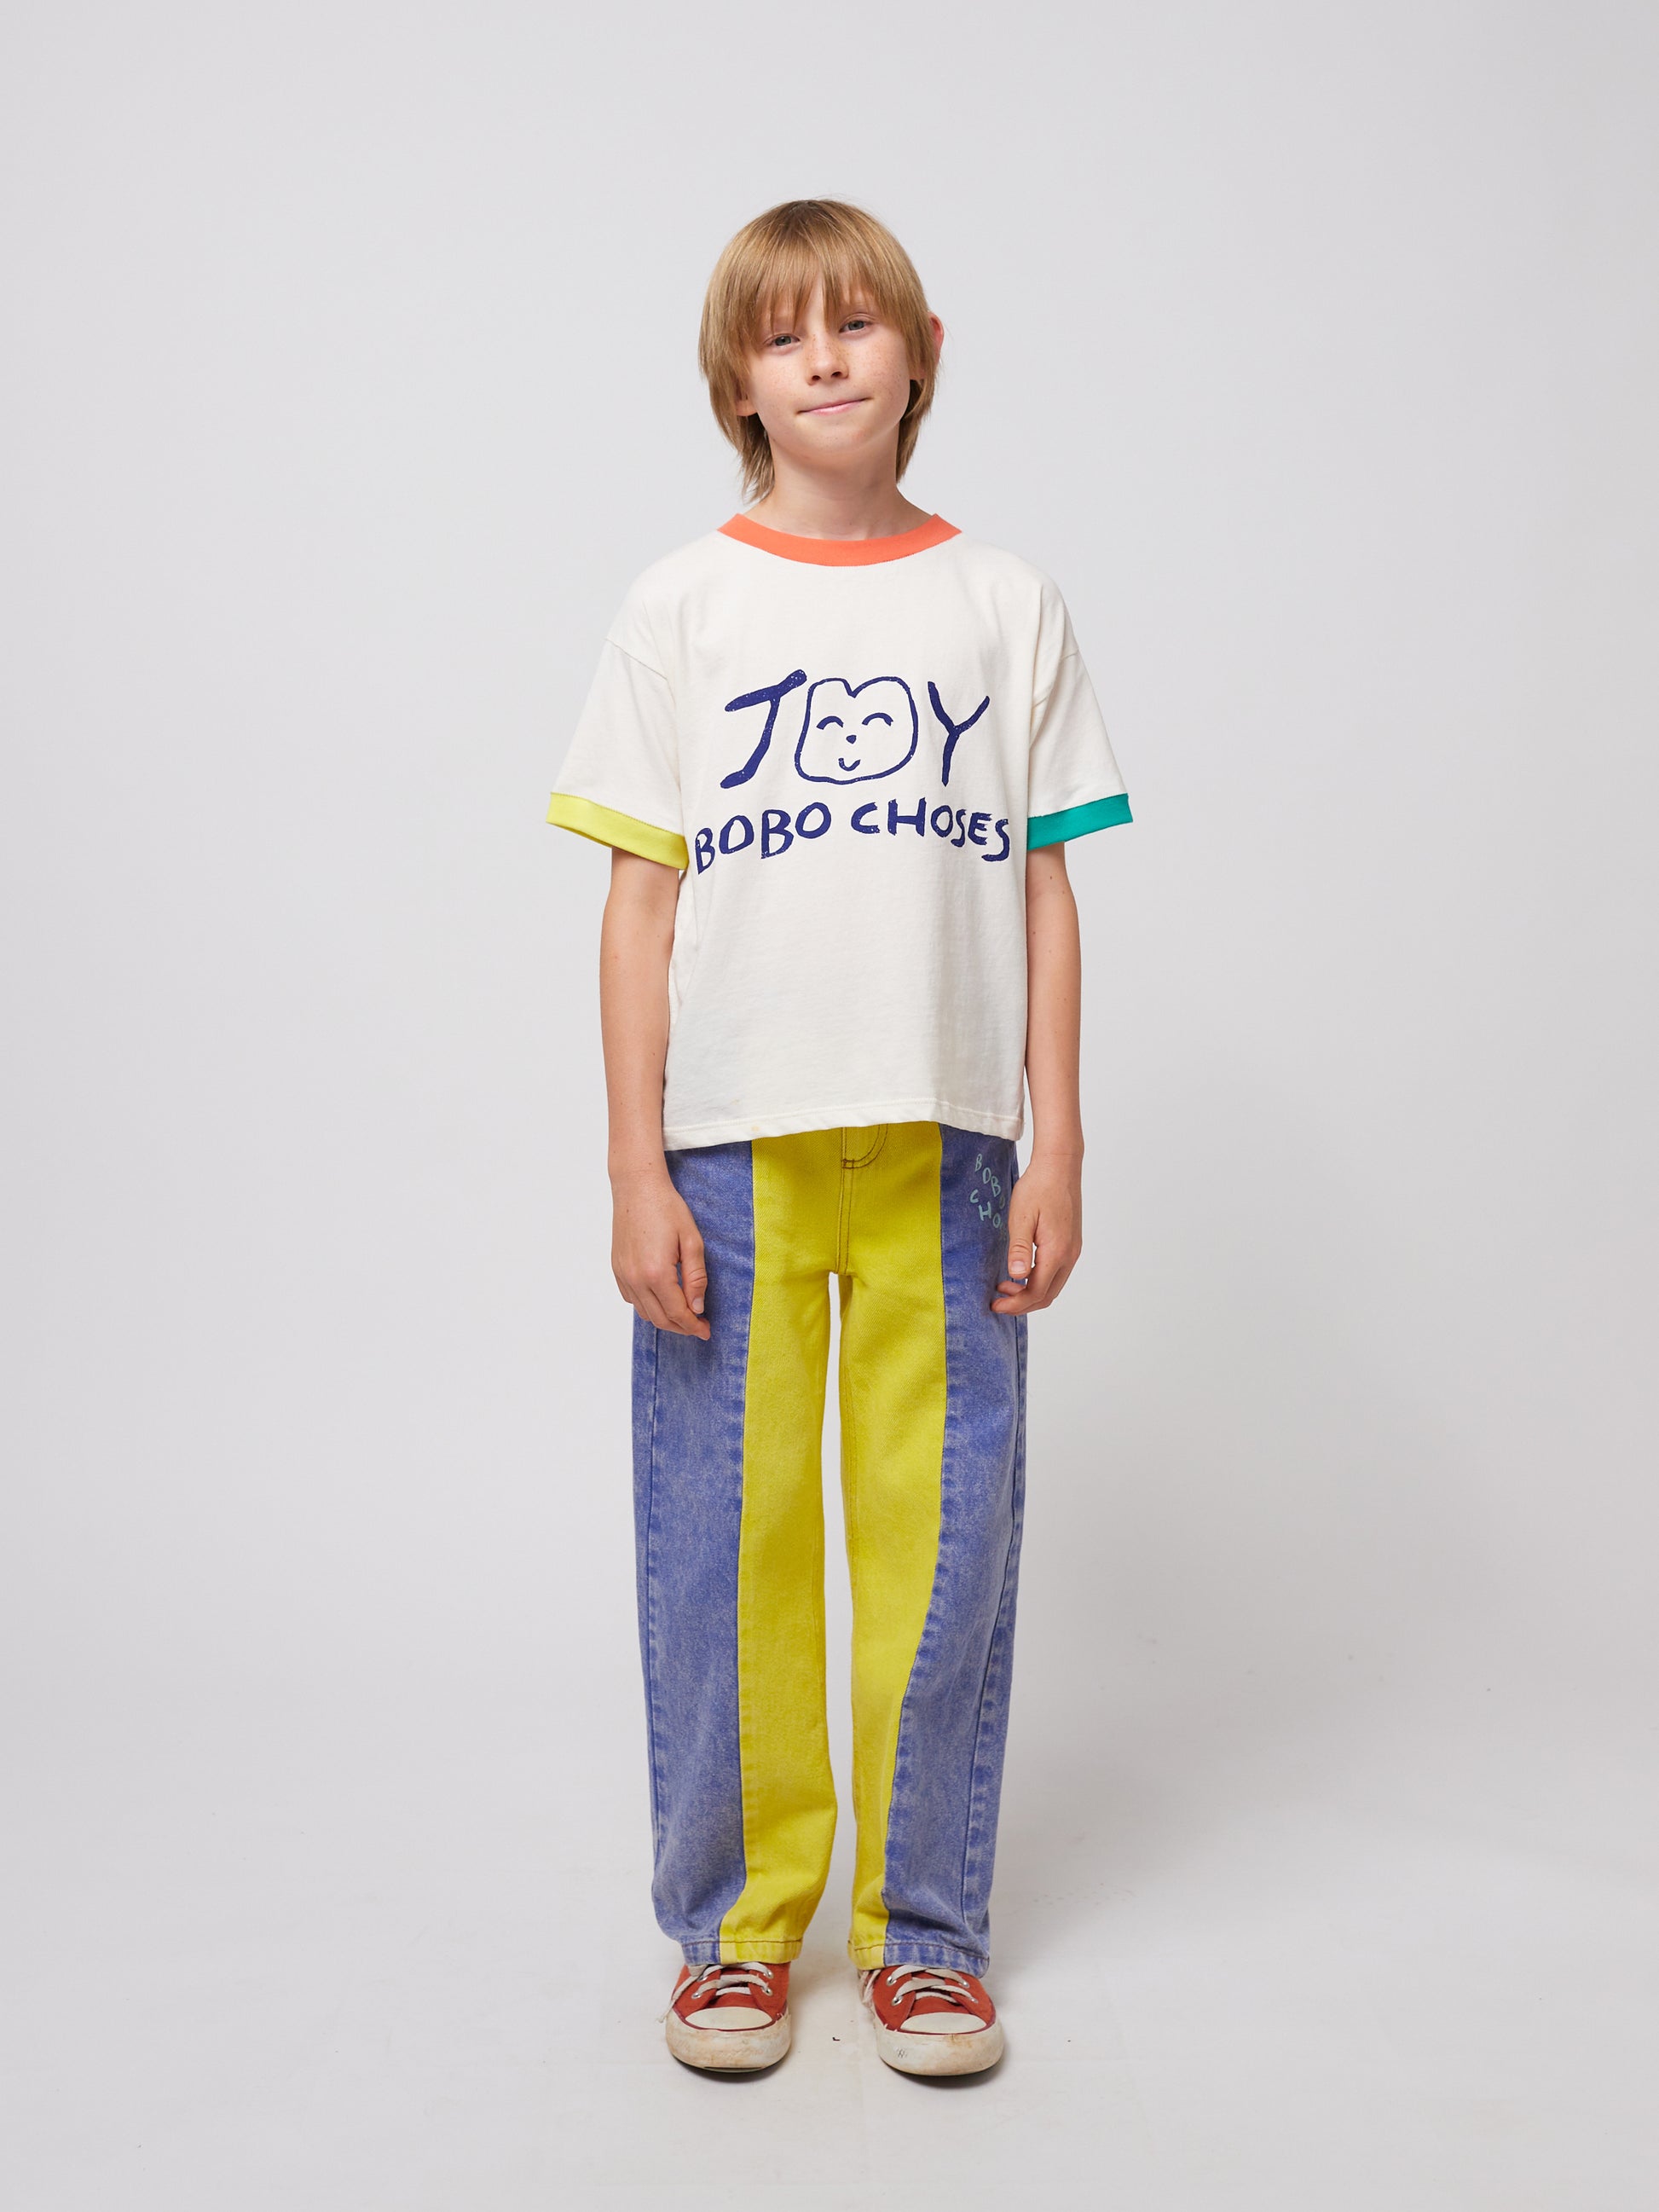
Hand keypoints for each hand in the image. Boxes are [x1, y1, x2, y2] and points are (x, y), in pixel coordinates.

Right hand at [610, 1165, 710, 1338]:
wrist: (637, 1187)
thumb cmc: (667, 1208)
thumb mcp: (691, 1240)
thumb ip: (696, 1277)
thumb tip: (697, 1307)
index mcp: (656, 1273)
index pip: (677, 1312)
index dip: (693, 1326)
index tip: (706, 1331)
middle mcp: (635, 1278)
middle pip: (660, 1319)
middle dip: (681, 1327)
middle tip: (699, 1326)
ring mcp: (623, 1274)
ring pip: (644, 1312)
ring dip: (664, 1319)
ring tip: (683, 1315)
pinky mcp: (616, 1268)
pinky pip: (631, 1299)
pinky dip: (648, 1306)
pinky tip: (661, 1299)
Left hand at [992, 1153, 1081, 1313]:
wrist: (1059, 1167)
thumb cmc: (1039, 1188)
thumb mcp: (1022, 1218)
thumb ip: (1019, 1249)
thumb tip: (1017, 1276)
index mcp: (1057, 1252)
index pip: (1036, 1292)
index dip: (1015, 1303)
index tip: (995, 1305)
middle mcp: (1069, 1256)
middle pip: (1047, 1295)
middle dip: (1022, 1304)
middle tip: (998, 1303)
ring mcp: (1073, 1250)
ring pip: (1054, 1286)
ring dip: (1031, 1293)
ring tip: (1007, 1288)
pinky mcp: (1071, 1244)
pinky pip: (1057, 1273)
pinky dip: (1039, 1281)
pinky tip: (1022, 1273)